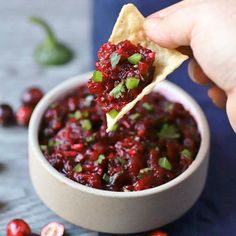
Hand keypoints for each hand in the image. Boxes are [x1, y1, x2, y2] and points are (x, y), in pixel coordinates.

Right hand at [144, 0, 235, 131]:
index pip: (184, 10)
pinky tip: (223, 89)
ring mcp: (234, 58)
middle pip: (190, 38)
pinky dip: (212, 87)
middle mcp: (229, 32)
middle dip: (178, 50)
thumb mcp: (202, 20)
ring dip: (197, 71)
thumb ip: (173, 21)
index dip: (161, 22)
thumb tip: (149, 27)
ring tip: (211, 74)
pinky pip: (212, 83)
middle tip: (166, 57)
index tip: (142, 36)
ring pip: (198, 63)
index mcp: (225, 8)